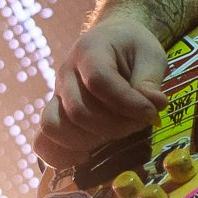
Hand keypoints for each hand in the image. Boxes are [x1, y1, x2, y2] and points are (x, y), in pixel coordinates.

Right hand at [34, 9, 170, 171]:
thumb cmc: (132, 47)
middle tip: (139, 123)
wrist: (112, 40)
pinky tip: (85, 158)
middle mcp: (66, 72)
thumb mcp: (150, 54)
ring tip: (116, 135)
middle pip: (78, 110)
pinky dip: (60, 155)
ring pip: (56, 126)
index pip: (99, 81)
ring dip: (90, 140)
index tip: (150, 112)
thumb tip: (154, 105)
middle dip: (115, 126)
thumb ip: (151, 80)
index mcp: (90, 51)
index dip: (127, 103)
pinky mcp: (56, 114)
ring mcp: (57, 94)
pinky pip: (43, 141)